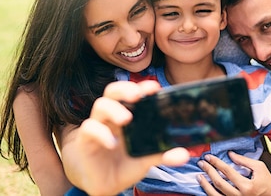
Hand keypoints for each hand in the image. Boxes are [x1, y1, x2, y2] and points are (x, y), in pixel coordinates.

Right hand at [61, 81, 189, 195]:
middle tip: (137, 95)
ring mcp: (98, 125)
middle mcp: (112, 116)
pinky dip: (100, 133)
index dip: (142, 87)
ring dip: (114, 109)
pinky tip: (111, 143)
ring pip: (100, 105)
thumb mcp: (145, 159)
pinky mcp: (85, 140)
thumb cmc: (124, 164)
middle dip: (125, 88)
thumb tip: (184, 154)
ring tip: (126, 118)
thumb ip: (163, 154)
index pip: (133, 93)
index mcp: (128, 114)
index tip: (155, 87)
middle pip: (113, 91)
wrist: (104, 183)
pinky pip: (89, 128)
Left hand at [197, 152, 270, 195]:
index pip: (227, 172)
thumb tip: (229, 154)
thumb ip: (243, 161)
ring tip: (199, 176)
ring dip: (205, 185)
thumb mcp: (259, 168)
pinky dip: (210, 193)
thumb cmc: (266, 181)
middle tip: (202, 163)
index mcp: (247, 186)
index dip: (216, 163)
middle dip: (208, 171)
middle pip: (219, 183)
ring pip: (215, 195)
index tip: (209, 157)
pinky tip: (205, 187)